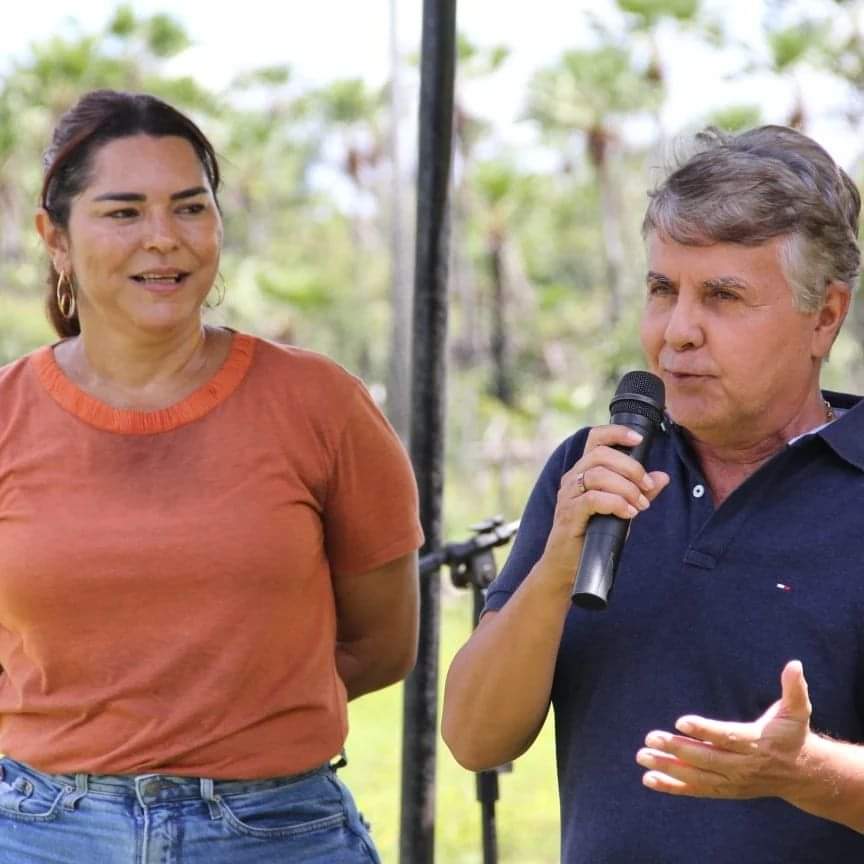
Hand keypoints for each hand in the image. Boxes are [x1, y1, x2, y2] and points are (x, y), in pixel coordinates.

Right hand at [540, 424, 668, 581]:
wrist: (568, 566)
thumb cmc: (593, 535)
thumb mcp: (622, 510)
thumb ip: (639, 492)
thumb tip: (662, 477)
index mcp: (583, 472)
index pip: (595, 439)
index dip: (616, 433)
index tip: (639, 438)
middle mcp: (572, 479)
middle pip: (600, 454)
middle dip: (630, 467)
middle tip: (646, 486)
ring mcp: (568, 496)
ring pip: (597, 475)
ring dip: (626, 488)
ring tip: (639, 505)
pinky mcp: (569, 515)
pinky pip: (593, 499)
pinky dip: (615, 503)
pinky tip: (628, 514)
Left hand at [636, 660, 812, 799]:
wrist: (803, 775)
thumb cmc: (793, 734)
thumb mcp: (798, 710)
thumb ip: (794, 688)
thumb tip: (795, 664)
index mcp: (757, 743)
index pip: (727, 737)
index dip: (704, 730)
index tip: (680, 722)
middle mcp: (743, 766)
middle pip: (707, 757)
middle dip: (677, 748)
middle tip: (651, 736)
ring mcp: (733, 781)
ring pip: (697, 776)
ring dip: (668, 767)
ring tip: (642, 756)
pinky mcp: (726, 790)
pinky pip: (696, 789)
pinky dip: (673, 786)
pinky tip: (649, 779)